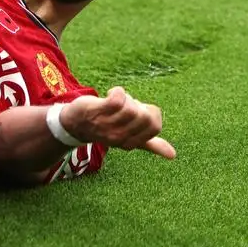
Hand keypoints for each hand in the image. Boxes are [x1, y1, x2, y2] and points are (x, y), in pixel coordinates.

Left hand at [61, 87, 175, 158]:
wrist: (74, 124)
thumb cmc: (105, 128)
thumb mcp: (129, 138)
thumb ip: (151, 145)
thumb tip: (173, 155)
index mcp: (130, 142)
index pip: (155, 126)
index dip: (150, 113)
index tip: (137, 112)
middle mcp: (119, 137)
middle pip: (145, 116)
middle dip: (139, 105)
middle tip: (125, 105)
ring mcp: (107, 125)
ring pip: (131, 108)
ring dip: (127, 98)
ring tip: (115, 101)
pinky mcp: (97, 111)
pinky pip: (117, 99)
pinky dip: (118, 91)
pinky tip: (110, 93)